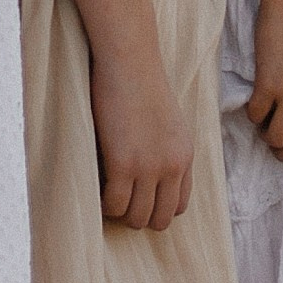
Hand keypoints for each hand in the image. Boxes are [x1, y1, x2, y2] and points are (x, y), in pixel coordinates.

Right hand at [88, 41, 194, 232]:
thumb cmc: (141, 84)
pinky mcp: (122, 163)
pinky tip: (96, 189)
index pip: (179, 206)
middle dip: (139, 216)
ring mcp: (148, 167)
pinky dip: (104, 205)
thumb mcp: (169, 122)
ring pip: (136, 217)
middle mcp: (172, 166)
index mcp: (185, 156)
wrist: (129, 62)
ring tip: (106, 196)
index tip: (138, 199)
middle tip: (119, 201)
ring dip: (120, 212)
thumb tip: (152, 175)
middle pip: (160, 219)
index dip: (157, 208)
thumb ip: (167, 150)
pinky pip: (113, 204)